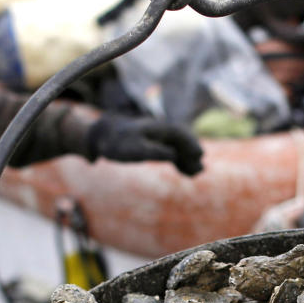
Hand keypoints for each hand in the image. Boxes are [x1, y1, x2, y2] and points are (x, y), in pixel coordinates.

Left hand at [86, 114, 203, 175]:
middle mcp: (161, 132)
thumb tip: (174, 155)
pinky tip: (187, 172)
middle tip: (199, 169)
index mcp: (158, 129)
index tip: (199, 155)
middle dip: (192, 154)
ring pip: (179, 149)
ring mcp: (159, 139)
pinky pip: (173, 154)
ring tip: (196, 174)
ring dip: (188, 160)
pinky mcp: (156, 147)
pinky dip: (181, 162)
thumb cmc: (119, 144)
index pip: (180, 134)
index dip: (191, 144)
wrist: (104, 139)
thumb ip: (155, 151)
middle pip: (182, 142)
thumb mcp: (136, 149)